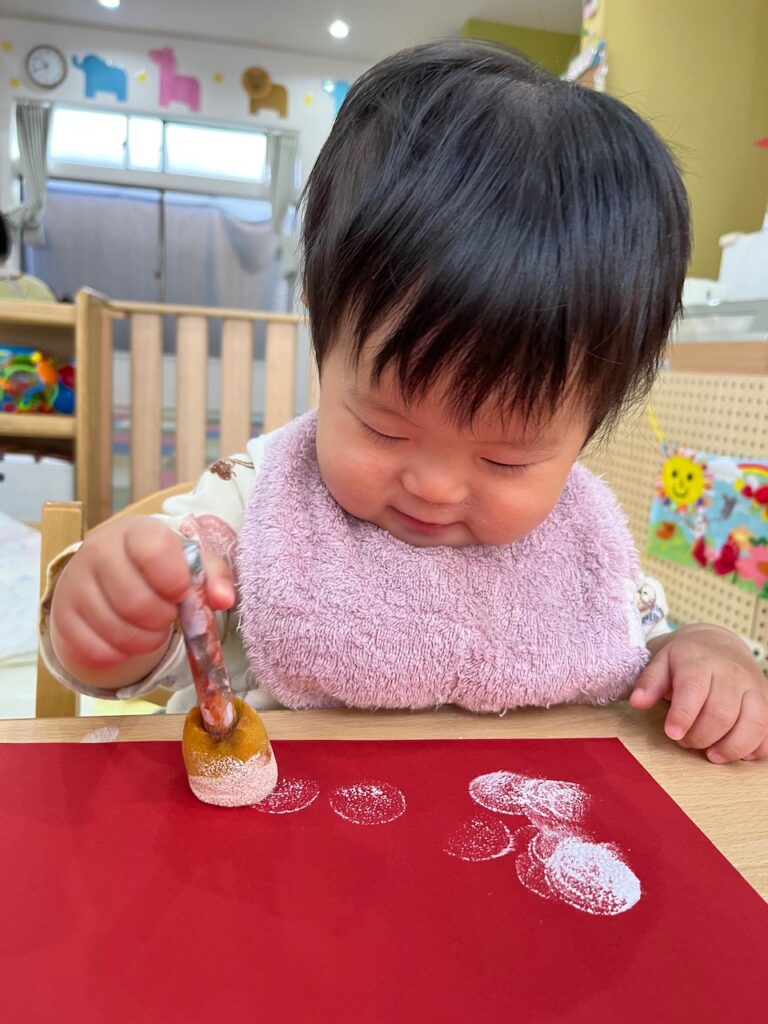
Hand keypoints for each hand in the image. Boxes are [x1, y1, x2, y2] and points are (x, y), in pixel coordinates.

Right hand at [50, 516, 234, 687]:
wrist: (105, 573)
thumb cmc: (156, 566)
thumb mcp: (187, 561)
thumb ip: (211, 576)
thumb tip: (224, 599)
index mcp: (136, 531)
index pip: (154, 550)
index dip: (176, 580)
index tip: (183, 593)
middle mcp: (99, 552)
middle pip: (135, 601)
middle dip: (163, 619)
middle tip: (169, 616)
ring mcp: (76, 584)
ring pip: (116, 631)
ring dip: (145, 640)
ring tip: (152, 629)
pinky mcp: (63, 618)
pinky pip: (96, 651)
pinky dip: (121, 655)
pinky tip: (128, 640)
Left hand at [630, 624, 767, 762]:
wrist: (720, 643)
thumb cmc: (686, 659)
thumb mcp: (661, 661)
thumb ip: (649, 682)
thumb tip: (637, 702)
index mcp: (700, 661)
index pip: (694, 689)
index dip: (683, 715)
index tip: (672, 733)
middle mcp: (731, 673)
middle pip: (722, 712)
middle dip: (701, 736)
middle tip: (685, 742)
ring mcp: (754, 688)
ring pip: (753, 723)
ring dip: (731, 748)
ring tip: (711, 755)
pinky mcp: (767, 702)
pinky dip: (755, 749)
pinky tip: (736, 753)